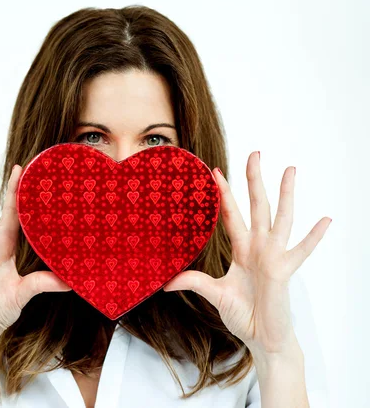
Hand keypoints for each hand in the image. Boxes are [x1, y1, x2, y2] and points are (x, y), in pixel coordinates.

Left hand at [163, 151, 330, 355]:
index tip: (215, 171)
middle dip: (255, 180)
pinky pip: (301, 251)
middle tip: (255, 153)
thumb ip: (193, 282)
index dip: (224, 194)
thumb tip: (165, 283)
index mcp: (242, 249)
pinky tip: (325, 219)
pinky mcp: (284, 271)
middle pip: (257, 206)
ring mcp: (273, 257)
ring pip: (280, 218)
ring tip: (290, 170)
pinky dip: (313, 236)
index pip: (232, 215)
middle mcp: (259, 248)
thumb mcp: (214, 293)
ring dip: (285, 195)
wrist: (261, 337)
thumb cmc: (243, 313)